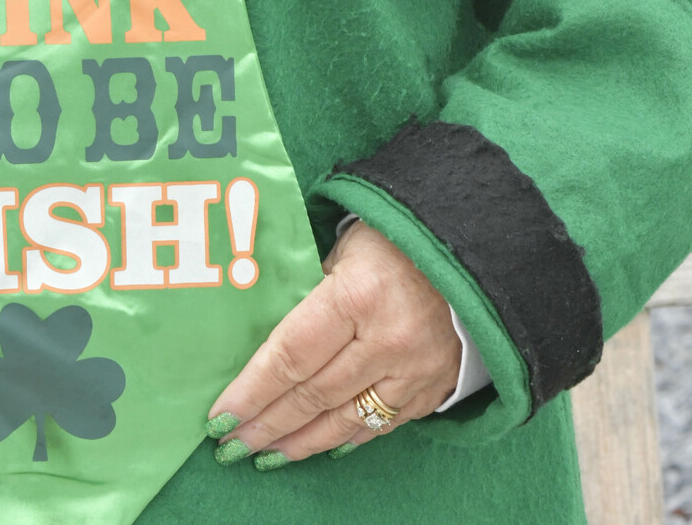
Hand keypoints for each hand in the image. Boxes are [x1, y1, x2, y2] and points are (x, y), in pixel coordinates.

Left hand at [206, 222, 461, 467]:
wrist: (471, 249)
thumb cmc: (394, 238)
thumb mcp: (344, 248)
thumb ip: (310, 291)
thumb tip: (270, 335)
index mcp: (357, 297)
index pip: (291, 356)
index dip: (252, 391)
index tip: (220, 416)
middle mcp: (386, 342)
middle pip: (313, 395)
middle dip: (267, 424)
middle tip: (231, 445)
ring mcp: (414, 372)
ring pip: (346, 420)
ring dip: (301, 442)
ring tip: (265, 454)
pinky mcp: (432, 389)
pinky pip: (381, 425)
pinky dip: (346, 437)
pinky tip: (319, 445)